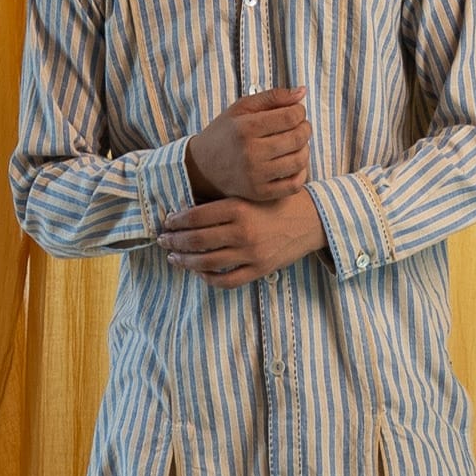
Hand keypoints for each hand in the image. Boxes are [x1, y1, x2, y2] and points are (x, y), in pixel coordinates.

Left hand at [159, 190, 327, 287]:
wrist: (312, 220)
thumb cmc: (278, 203)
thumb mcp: (250, 194)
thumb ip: (222, 202)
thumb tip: (186, 210)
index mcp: (239, 208)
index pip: (195, 216)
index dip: (176, 221)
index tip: (167, 222)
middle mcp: (243, 232)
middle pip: (197, 241)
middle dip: (174, 242)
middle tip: (163, 241)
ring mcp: (251, 253)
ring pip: (207, 263)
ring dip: (185, 262)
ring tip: (174, 259)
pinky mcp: (260, 269)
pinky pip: (227, 281)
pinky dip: (209, 279)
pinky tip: (200, 273)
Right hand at [184, 86, 310, 203]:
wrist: (202, 168)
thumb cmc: (226, 133)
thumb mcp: (242, 108)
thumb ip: (272, 97)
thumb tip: (302, 92)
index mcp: (245, 128)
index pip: (290, 117)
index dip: (299, 111)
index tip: (295, 112)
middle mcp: (250, 153)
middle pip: (297, 138)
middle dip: (305, 128)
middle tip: (300, 126)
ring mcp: (255, 176)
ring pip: (299, 161)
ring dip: (305, 149)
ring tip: (297, 143)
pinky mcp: (260, 193)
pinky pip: (294, 184)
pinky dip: (301, 172)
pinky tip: (293, 163)